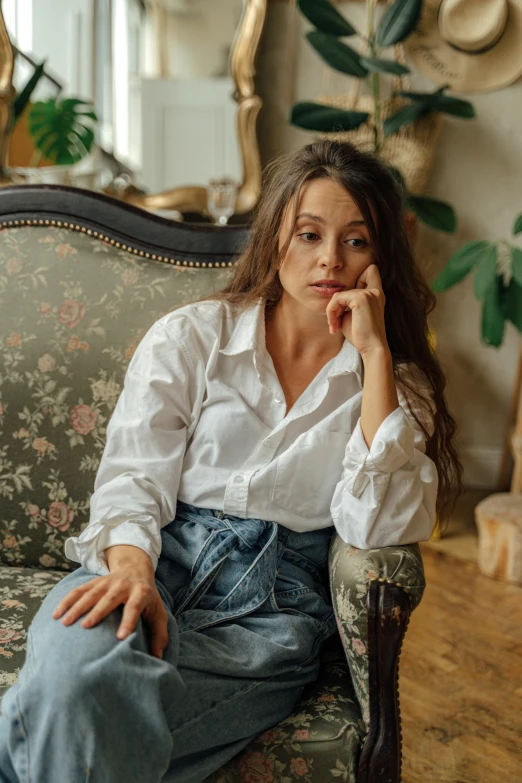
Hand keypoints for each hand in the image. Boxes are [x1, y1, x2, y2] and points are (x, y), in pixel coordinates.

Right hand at [52, 570, 168, 659]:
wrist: (136, 568)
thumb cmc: (147, 597)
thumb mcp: (158, 612)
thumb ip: (159, 635)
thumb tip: (158, 658)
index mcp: (141, 593)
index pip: (134, 608)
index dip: (128, 621)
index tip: (120, 637)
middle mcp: (123, 585)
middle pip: (110, 598)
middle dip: (98, 611)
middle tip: (85, 626)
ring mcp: (107, 582)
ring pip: (91, 593)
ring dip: (77, 607)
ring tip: (65, 622)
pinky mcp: (94, 582)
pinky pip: (78, 590)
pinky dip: (66, 601)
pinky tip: (56, 614)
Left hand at [326, 264, 388, 355]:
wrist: (372, 349)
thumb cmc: (361, 336)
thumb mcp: (352, 315)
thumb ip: (346, 303)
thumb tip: (333, 297)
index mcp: (376, 294)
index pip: (370, 271)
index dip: (357, 280)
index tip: (347, 305)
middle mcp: (375, 291)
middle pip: (353, 277)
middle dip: (341, 297)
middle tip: (337, 316)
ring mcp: (369, 293)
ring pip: (339, 293)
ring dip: (332, 309)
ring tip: (334, 325)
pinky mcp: (360, 298)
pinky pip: (337, 299)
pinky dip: (331, 312)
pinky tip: (334, 326)